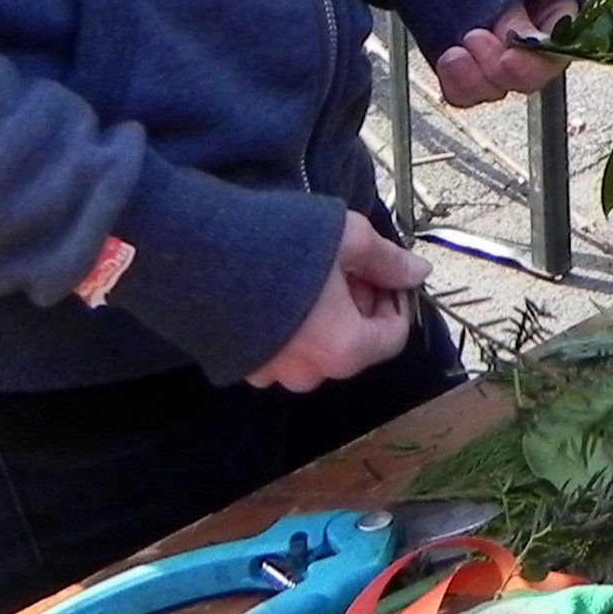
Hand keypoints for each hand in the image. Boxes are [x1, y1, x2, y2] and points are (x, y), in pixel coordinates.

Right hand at [248, 211, 423, 393]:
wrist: (193, 250)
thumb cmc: (281, 244)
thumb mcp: (350, 239)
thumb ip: (389, 263)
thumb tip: (419, 274)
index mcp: (344, 350)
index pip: (393, 336)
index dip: (394, 299)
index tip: (381, 270)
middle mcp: (308, 374)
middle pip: (354, 344)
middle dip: (359, 305)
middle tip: (345, 264)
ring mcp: (268, 373)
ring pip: (315, 348)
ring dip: (324, 317)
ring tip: (309, 273)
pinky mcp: (237, 364)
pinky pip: (279, 350)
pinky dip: (288, 326)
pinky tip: (275, 289)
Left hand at [432, 0, 573, 107]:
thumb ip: (517, 13)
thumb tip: (530, 44)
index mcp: (556, 15)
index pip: (559, 50)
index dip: (536, 61)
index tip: (509, 56)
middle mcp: (533, 43)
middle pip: (527, 78)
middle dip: (497, 66)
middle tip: (474, 37)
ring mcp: (500, 60)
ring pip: (496, 89)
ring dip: (474, 77)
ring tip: (455, 51)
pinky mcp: (471, 72)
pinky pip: (467, 94)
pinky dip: (456, 83)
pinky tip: (449, 62)